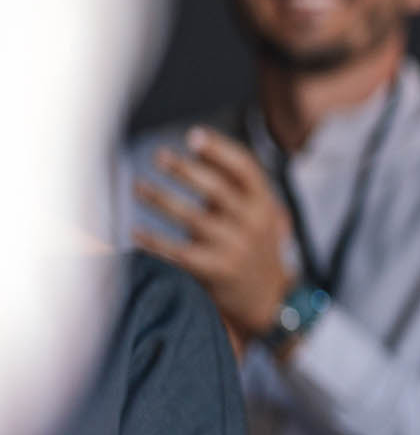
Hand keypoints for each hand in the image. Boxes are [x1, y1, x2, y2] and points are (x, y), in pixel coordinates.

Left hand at [132, 128, 294, 342]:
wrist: (267, 299)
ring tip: (138, 187)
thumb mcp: (257, 213)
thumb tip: (197, 141)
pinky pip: (179, 252)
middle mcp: (252, 223)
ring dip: (161, 199)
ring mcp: (235, 248)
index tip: (193, 136)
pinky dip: (155, 242)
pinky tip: (137, 231)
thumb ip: (233, 183)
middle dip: (185, 171)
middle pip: (216, 190)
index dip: (219, 150)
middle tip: (159, 157)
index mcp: (264, 204)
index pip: (245, 169)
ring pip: (192, 218)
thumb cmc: (254, 246)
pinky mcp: (216, 271)